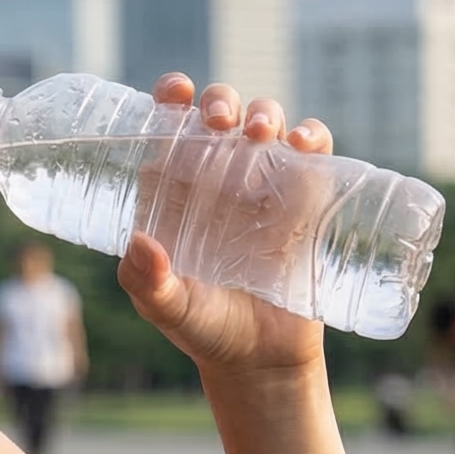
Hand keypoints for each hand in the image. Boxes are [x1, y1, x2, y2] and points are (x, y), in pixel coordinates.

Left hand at [116, 74, 331, 373]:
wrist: (261, 360)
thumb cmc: (204, 330)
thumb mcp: (168, 309)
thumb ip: (148, 283)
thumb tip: (140, 243)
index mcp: (175, 188)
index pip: (170, 126)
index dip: (171, 97)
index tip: (175, 93)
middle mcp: (217, 178)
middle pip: (220, 114)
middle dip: (221, 101)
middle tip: (219, 121)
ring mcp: (264, 185)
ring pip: (266, 123)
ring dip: (265, 111)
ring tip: (260, 131)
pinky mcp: (305, 200)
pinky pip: (313, 153)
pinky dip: (313, 136)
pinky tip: (305, 144)